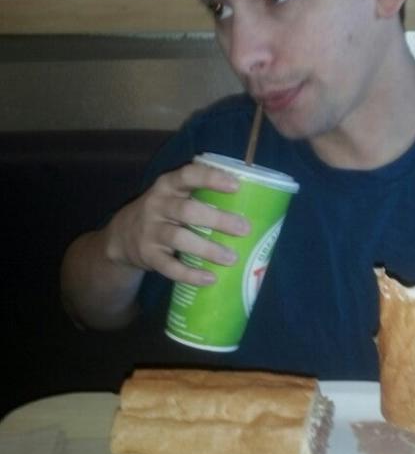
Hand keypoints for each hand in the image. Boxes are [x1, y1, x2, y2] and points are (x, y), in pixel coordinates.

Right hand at [105, 162, 250, 285]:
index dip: (211, 179)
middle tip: (244, 229)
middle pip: (187, 211)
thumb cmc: (165, 213)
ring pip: (179, 238)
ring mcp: (150, 230)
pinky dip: (190, 274)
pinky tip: (210, 278)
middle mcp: (157, 204)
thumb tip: (253, 207)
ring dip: (207, 249)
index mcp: (168, 185)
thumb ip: (201, 196)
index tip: (237, 185)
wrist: (122, 236)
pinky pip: (169, 267)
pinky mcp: (148, 255)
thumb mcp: (175, 196)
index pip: (188, 175)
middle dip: (217, 220)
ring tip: (231, 258)